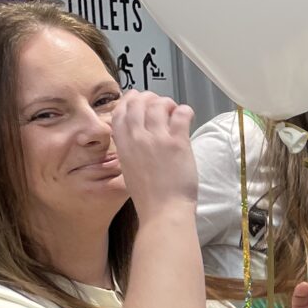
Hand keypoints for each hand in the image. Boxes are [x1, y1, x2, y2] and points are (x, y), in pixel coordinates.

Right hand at [110, 90, 196, 209]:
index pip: (121, 111)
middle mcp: (137, 138)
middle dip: (149, 97)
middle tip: (160, 104)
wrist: (163, 210)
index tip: (138, 99)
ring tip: (174, 110)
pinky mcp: (177, 142)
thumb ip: (130, 149)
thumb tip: (138, 134)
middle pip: (139, 102)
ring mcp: (157, 139)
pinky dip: (184, 110)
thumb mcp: (129, 169)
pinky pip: (180, 114)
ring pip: (159, 104)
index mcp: (123, 145)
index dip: (129, 100)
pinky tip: (186, 115)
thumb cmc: (148, 196)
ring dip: (167, 103)